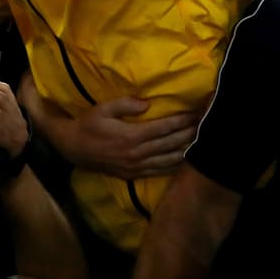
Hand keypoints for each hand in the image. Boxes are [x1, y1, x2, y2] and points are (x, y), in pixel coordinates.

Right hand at [52, 97, 198, 179]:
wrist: (73, 149)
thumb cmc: (88, 125)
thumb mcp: (102, 109)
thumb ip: (125, 104)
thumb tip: (147, 103)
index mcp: (131, 136)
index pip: (164, 128)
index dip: (182, 121)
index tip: (197, 113)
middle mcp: (137, 154)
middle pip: (171, 144)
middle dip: (190, 133)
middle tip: (206, 125)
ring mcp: (136, 167)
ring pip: (169, 160)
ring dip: (186, 150)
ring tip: (201, 142)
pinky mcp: (133, 175)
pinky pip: (159, 171)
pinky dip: (175, 165)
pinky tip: (185, 160)